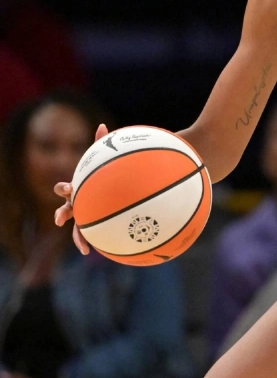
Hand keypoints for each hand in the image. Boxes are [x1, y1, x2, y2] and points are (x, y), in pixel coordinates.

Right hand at [53, 124, 109, 254]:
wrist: (114, 189)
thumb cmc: (106, 174)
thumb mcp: (104, 160)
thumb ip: (102, 144)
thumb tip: (103, 125)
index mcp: (78, 189)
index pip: (64, 189)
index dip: (64, 188)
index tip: (68, 188)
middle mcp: (78, 204)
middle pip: (64, 210)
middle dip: (61, 214)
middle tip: (61, 219)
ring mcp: (86, 216)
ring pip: (77, 229)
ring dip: (78, 238)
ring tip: (84, 247)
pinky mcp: (95, 225)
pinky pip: (93, 236)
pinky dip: (94, 243)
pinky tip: (100, 251)